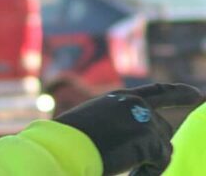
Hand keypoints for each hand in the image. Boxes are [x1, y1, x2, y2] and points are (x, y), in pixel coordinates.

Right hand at [54, 83, 203, 175]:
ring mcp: (144, 119)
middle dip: (159, 140)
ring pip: (163, 146)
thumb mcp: (96, 122)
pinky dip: (147, 172)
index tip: (196, 94)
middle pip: (163, 126)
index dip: (178, 93)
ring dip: (149, 161)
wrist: (66, 146)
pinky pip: (160, 161)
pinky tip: (130, 174)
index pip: (156, 92)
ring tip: (125, 168)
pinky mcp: (150, 139)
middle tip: (164, 130)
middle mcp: (135, 103)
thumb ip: (118, 123)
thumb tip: (137, 141)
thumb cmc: (71, 139)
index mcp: (119, 98)